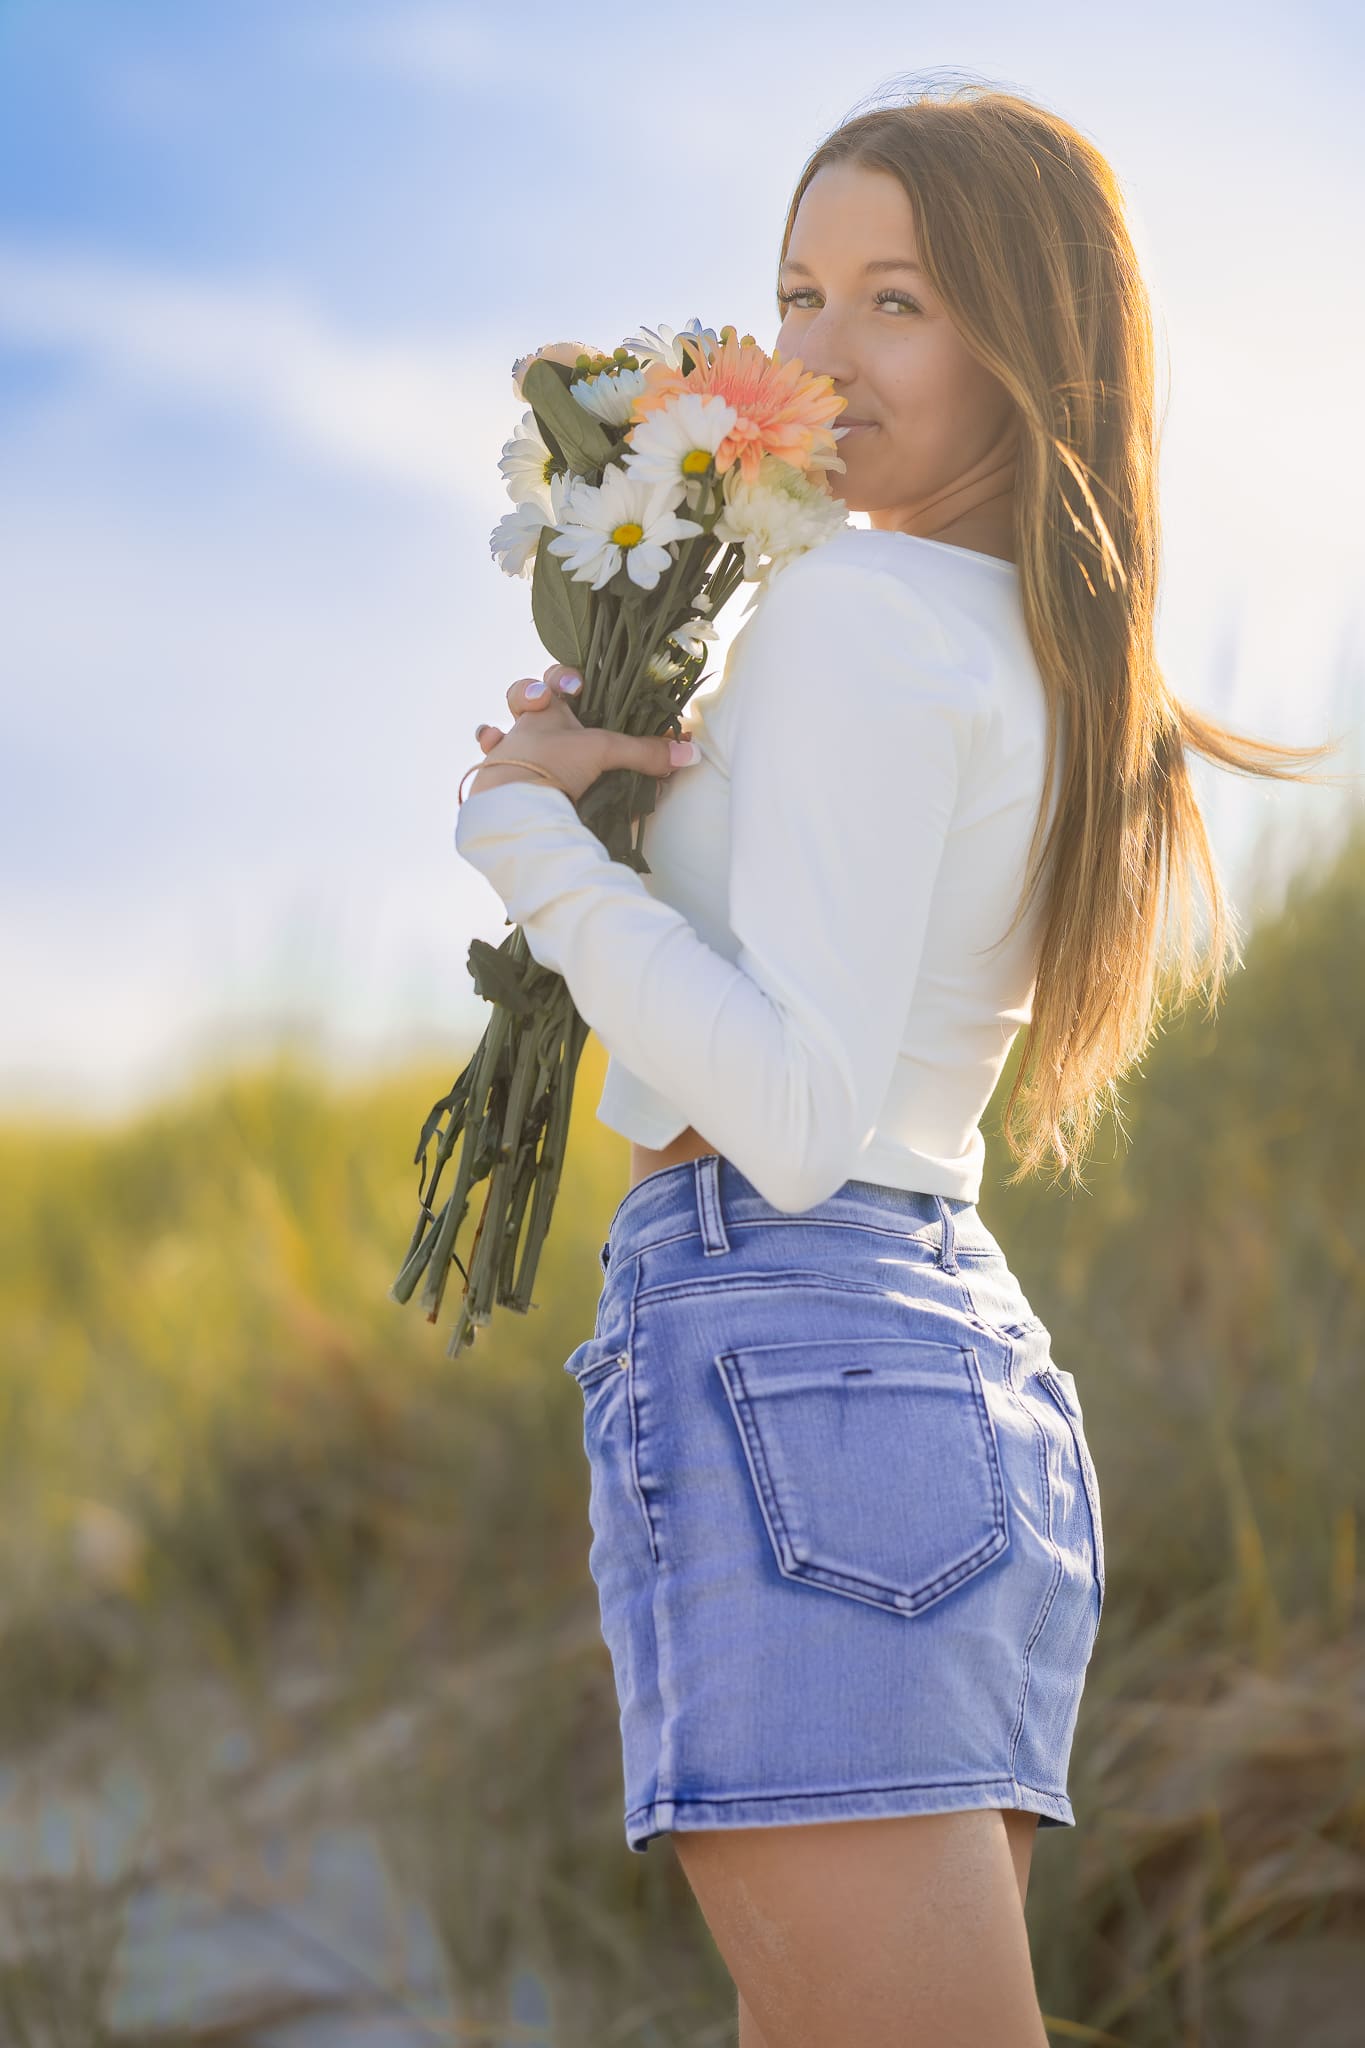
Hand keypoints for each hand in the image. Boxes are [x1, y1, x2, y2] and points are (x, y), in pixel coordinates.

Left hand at [468, 663, 697, 805]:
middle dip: (531, 695)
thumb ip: (645, 753)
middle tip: (545, 704)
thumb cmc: (553, 763)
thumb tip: (689, 754)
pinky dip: (493, 771)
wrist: (512, 801)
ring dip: (499, 734)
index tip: (579, 686)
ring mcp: (506, 753)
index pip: (555, 677)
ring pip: (499, 731)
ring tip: (502, 736)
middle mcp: (524, 726)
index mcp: (547, 709)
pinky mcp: (495, 784)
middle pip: (524, 697)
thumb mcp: (605, 753)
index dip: (565, 675)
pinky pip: (489, 769)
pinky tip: (497, 772)